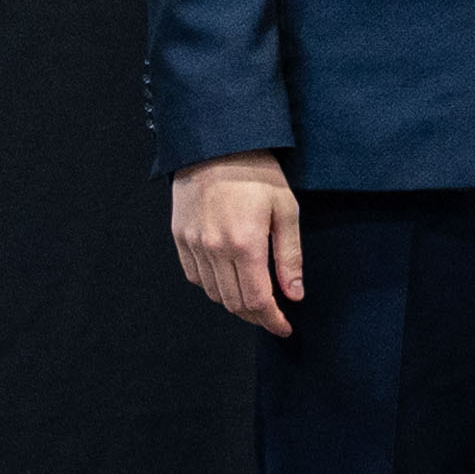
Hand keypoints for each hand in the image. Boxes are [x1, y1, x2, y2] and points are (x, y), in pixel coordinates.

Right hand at [172, 152, 302, 336]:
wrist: (216, 146)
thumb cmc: (258, 175)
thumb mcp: (286, 212)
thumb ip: (290, 257)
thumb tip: (295, 294)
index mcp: (244, 245)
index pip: (256, 300)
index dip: (271, 320)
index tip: (284, 328)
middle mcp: (213, 249)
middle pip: (233, 302)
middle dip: (256, 316)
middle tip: (274, 317)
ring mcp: (192, 244)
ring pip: (212, 292)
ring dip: (234, 303)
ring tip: (256, 300)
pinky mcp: (179, 237)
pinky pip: (195, 275)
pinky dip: (213, 286)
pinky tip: (230, 280)